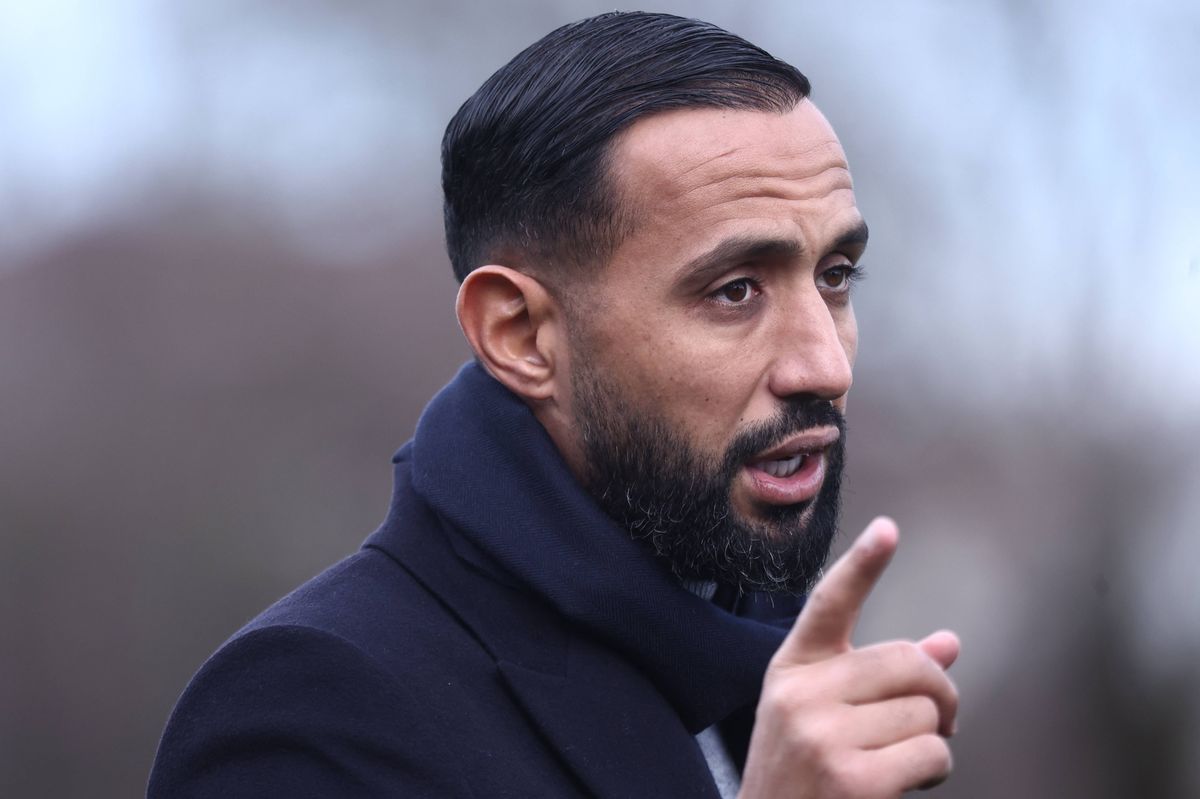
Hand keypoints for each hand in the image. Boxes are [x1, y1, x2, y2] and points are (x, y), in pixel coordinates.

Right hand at [738, 518, 959, 798]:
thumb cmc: (802, 777)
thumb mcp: (824, 717)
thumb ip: (880, 678)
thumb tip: (948, 643)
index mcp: (791, 668)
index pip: (829, 604)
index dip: (862, 564)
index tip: (887, 529)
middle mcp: (801, 694)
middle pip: (909, 662)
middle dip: (940, 693)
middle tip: (940, 720)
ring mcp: (822, 736)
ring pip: (925, 713)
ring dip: (932, 742)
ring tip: (898, 763)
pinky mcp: (851, 779)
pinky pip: (931, 753)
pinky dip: (933, 772)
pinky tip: (903, 785)